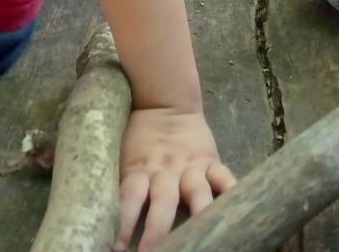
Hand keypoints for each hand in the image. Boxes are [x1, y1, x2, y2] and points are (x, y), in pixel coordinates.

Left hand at [116, 107, 233, 249]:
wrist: (165, 101)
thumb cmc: (139, 135)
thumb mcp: (123, 156)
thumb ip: (125, 183)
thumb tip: (103, 214)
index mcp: (139, 169)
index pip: (129, 198)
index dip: (124, 223)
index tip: (117, 248)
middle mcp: (165, 171)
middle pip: (162, 202)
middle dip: (158, 231)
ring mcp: (190, 167)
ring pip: (196, 193)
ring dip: (197, 215)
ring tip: (202, 236)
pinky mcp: (210, 162)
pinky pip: (224, 177)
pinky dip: (231, 191)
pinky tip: (235, 207)